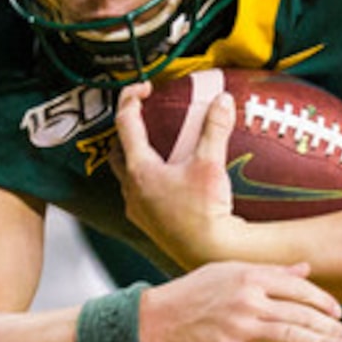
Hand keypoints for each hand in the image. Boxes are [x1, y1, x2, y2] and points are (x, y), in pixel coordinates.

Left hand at [110, 80, 244, 265]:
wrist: (208, 253)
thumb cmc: (205, 213)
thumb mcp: (211, 164)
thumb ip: (214, 128)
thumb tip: (222, 99)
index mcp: (140, 170)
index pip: (125, 123)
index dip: (132, 99)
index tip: (145, 88)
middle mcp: (132, 190)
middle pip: (118, 152)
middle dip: (127, 132)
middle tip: (144, 119)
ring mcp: (138, 210)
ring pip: (127, 177)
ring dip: (136, 160)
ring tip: (157, 150)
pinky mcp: (150, 225)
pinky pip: (141, 196)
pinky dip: (150, 182)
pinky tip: (170, 182)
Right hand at [141, 260, 341, 341]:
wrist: (155, 319)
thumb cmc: (194, 293)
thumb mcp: (231, 272)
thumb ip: (270, 272)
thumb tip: (305, 269)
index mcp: (251, 277)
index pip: (299, 288)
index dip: (324, 301)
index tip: (338, 313)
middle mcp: (249, 299)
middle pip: (301, 313)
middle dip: (331, 327)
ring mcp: (240, 327)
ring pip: (291, 337)